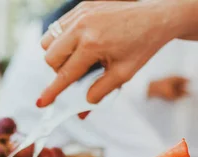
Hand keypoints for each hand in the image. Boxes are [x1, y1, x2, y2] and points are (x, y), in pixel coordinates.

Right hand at [38, 1, 181, 105]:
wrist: (156, 17)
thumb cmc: (142, 44)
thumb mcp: (124, 74)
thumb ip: (101, 91)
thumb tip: (83, 106)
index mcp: (93, 44)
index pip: (65, 75)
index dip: (53, 92)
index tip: (42, 103)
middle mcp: (82, 26)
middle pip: (50, 57)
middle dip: (58, 70)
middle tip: (78, 72)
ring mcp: (80, 13)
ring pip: (49, 40)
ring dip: (58, 53)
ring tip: (78, 56)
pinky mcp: (81, 6)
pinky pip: (58, 26)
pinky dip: (64, 39)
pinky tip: (82, 42)